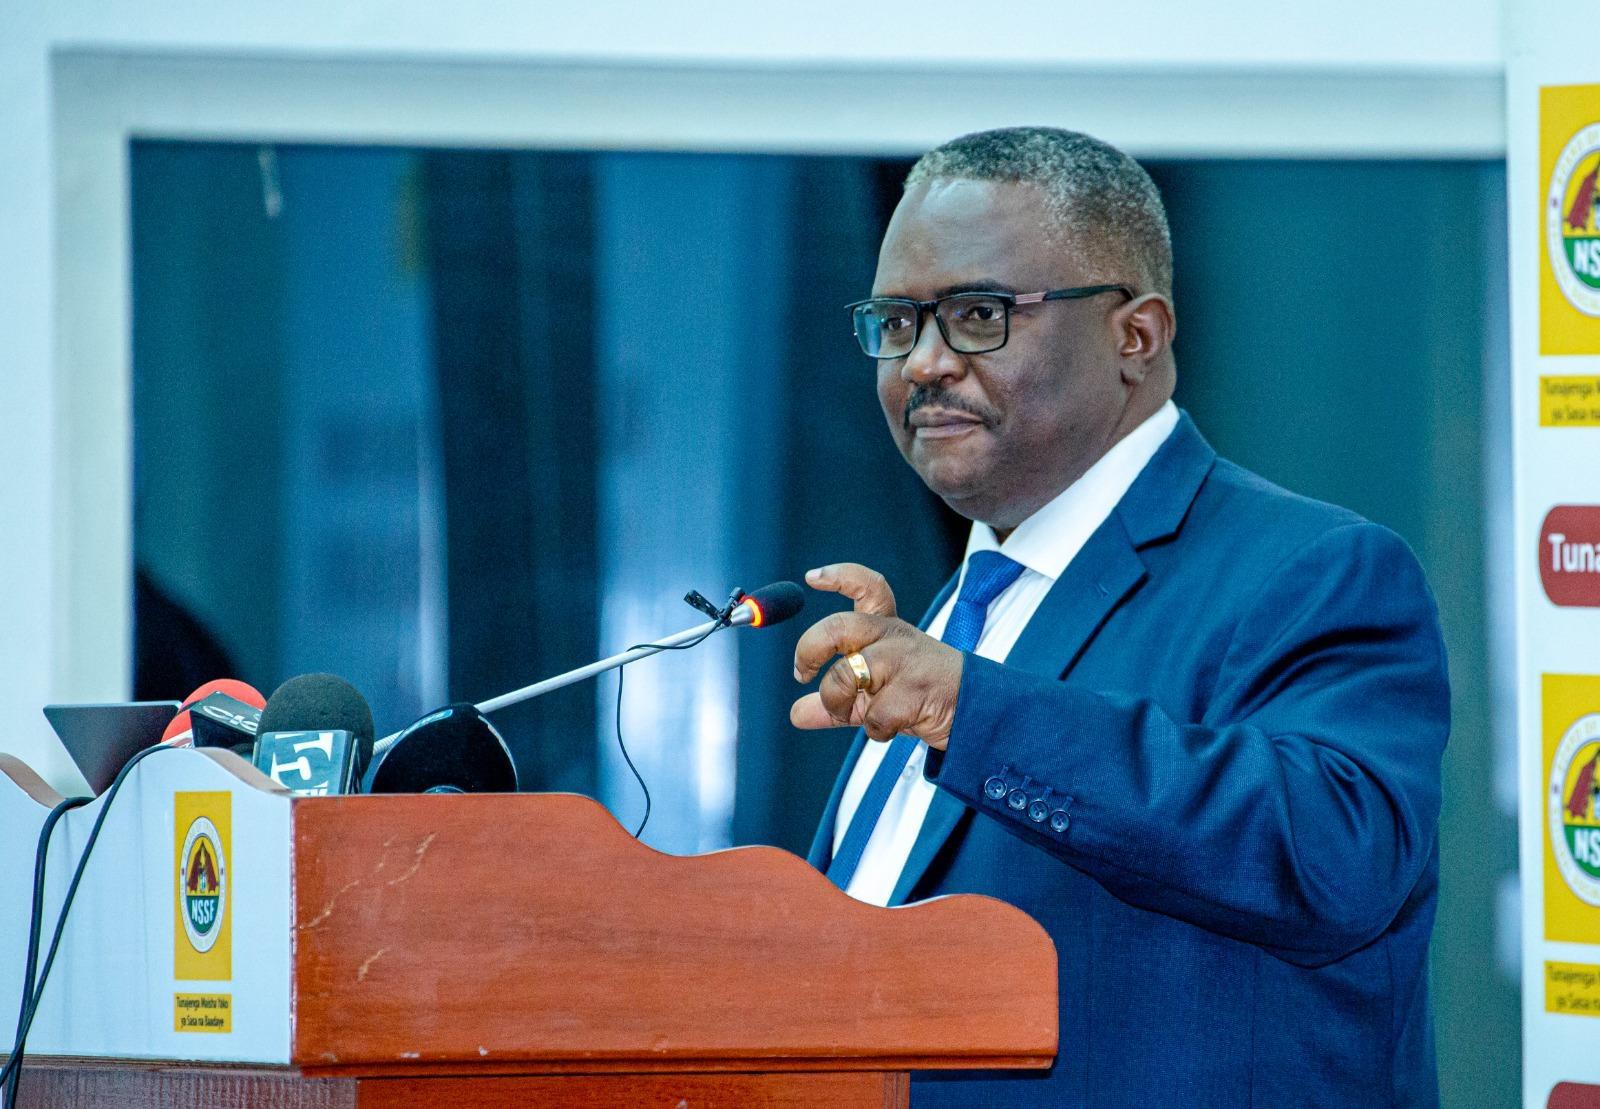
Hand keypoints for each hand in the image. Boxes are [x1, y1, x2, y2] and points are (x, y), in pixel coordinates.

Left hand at [790, 563, 964, 749]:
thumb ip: (838, 700)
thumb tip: (796, 714)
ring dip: (837, 703)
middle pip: (838, 627)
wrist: (977, 712)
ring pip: (845, 675)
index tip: (814, 577)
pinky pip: (873, 716)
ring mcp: (904, 663)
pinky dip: (875, 730)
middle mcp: (893, 637)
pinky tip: (890, 727)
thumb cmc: (923, 694)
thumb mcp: (876, 692)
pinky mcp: (915, 692)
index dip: (839, 576)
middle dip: (809, 648)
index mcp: (886, 628)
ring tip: (850, 712)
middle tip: (801, 672)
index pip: (867, 588)